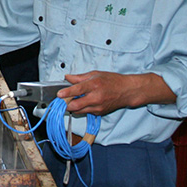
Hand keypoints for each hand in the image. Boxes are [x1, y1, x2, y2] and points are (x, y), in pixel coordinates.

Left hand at [56, 71, 173, 115]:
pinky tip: (81, 102)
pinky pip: (85, 112)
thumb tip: (67, 77)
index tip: (59, 94)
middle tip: (62, 99)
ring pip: (78, 111)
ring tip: (70, 100)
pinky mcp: (99, 113)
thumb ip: (79, 77)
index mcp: (94, 85)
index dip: (66, 93)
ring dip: (72, 107)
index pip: (77, 90)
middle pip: (75, 105)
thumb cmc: (112, 80)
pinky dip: (80, 108)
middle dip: (66, 103)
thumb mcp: (95, 74)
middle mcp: (96, 97)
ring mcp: (98, 107)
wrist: (127, 91)